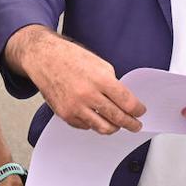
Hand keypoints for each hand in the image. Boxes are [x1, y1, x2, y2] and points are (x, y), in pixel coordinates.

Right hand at [12, 28, 145, 134]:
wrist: (44, 59)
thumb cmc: (70, 58)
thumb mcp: (99, 63)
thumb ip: (112, 83)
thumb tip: (124, 100)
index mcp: (100, 79)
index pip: (127, 102)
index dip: (138, 110)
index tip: (141, 112)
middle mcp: (88, 95)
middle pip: (117, 118)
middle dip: (131, 124)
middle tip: (136, 125)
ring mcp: (75, 107)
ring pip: (103, 128)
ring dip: (114, 128)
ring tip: (118, 125)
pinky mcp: (65, 114)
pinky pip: (86, 126)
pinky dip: (94, 124)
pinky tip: (96, 118)